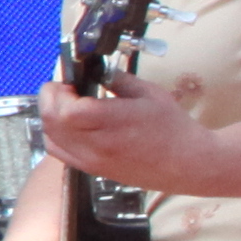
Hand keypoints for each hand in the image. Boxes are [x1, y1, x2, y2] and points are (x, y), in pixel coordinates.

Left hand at [34, 76, 194, 192]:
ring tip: (68, 105)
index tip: (70, 80)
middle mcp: (97, 146)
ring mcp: (92, 161)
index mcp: (112, 123)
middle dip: (51, 99)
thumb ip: (117, 79)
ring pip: (50, 138)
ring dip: (51, 117)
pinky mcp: (92, 171)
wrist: (190, 164)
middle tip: (65, 88)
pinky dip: (55, 135)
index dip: (60, 91)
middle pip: (51, 122)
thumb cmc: (174, 128)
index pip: (66, 109)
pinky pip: (59, 153)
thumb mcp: (149, 92)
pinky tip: (70, 125)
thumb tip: (95, 69)